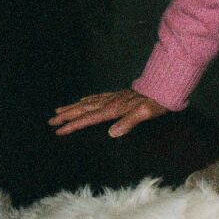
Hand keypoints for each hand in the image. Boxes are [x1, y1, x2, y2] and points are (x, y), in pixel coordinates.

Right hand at [50, 90, 169, 138]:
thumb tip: (112, 133)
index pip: (88, 118)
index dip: (72, 125)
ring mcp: (114, 97)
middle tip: (50, 120)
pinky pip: (98, 97)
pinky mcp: (119, 95)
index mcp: (114, 109)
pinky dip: (87, 100)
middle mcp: (111, 102)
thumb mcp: (146, 113)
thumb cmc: (158, 101)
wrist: (167, 85)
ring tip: (59, 110)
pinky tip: (83, 100)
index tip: (58, 130)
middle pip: (83, 109)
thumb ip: (129, 122)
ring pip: (88, 102)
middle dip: (66, 115)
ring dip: (73, 107)